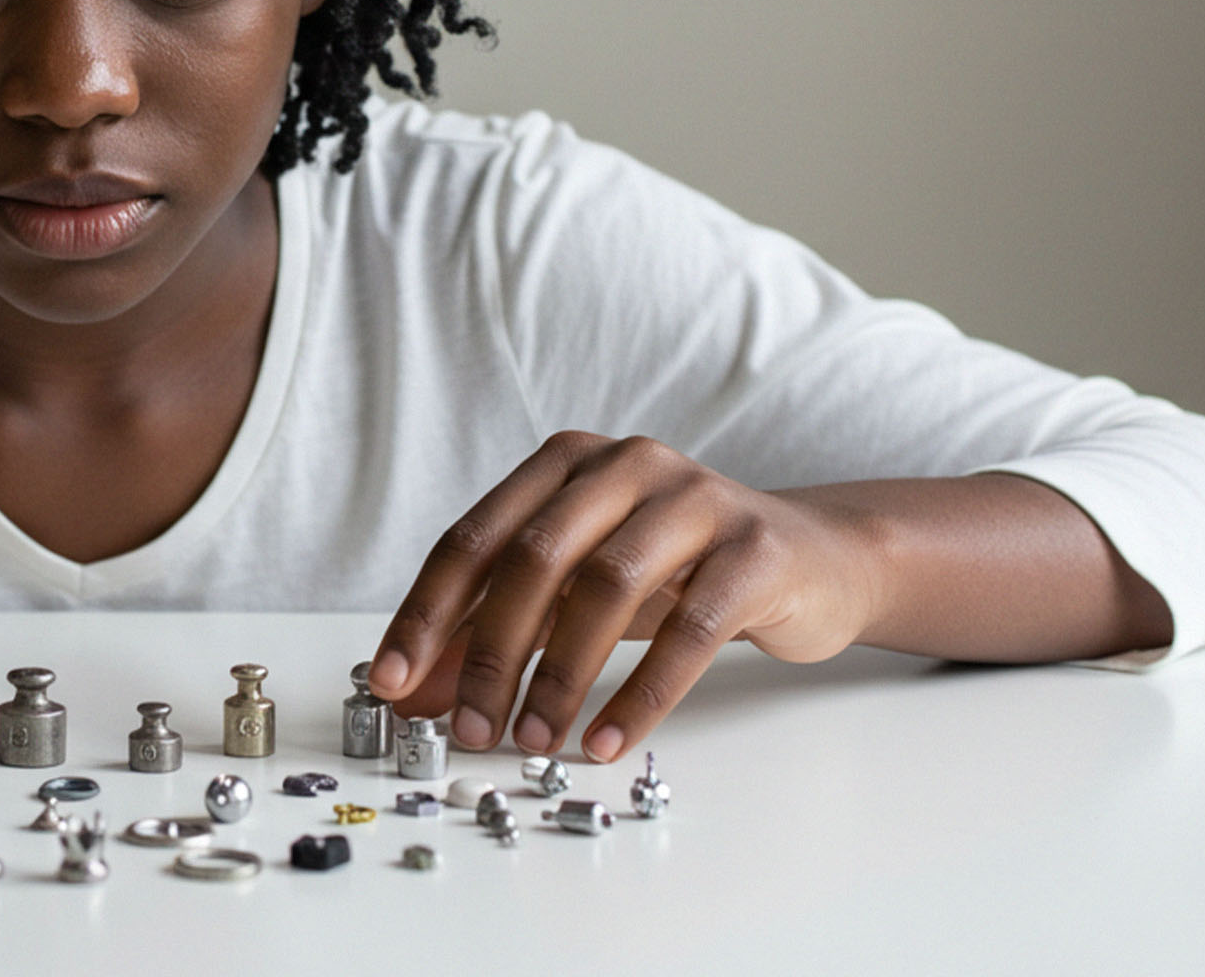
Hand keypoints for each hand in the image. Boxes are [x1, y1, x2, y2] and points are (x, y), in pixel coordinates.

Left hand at [368, 431, 884, 762]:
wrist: (812, 561)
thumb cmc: (676, 574)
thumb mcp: (576, 594)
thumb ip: (497, 631)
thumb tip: (417, 693)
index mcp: (565, 464)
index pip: (474, 539)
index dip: (426, 614)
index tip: (392, 683)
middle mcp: (625, 465)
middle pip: (533, 560)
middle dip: (490, 654)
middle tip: (470, 729)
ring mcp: (695, 500)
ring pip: (605, 588)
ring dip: (561, 677)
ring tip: (534, 741)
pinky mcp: (754, 550)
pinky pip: (688, 630)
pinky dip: (639, 694)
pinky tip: (607, 741)